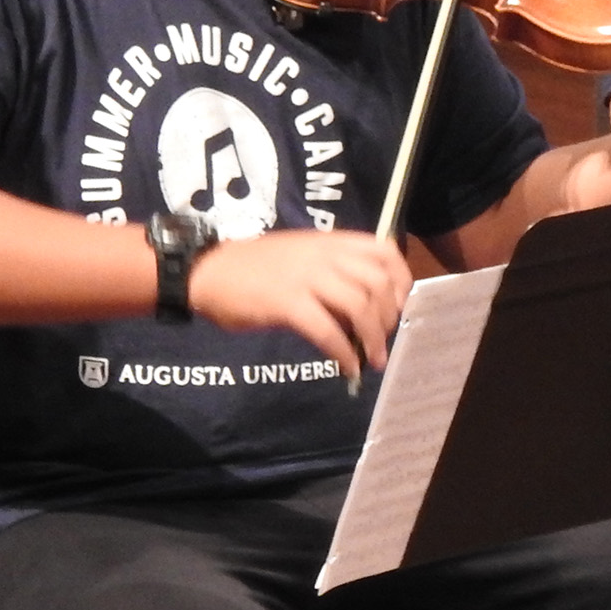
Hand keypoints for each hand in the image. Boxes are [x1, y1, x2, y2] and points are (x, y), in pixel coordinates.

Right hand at [187, 228, 409, 383]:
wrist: (209, 270)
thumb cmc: (254, 266)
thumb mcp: (301, 256)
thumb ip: (332, 271)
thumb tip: (363, 305)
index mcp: (330, 242)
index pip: (385, 251)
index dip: (402, 280)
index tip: (400, 305)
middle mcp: (324, 256)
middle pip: (378, 282)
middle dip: (389, 316)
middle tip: (384, 339)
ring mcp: (306, 278)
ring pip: (359, 306)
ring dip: (373, 338)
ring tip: (373, 360)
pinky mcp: (287, 304)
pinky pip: (328, 331)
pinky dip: (344, 353)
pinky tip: (347, 367)